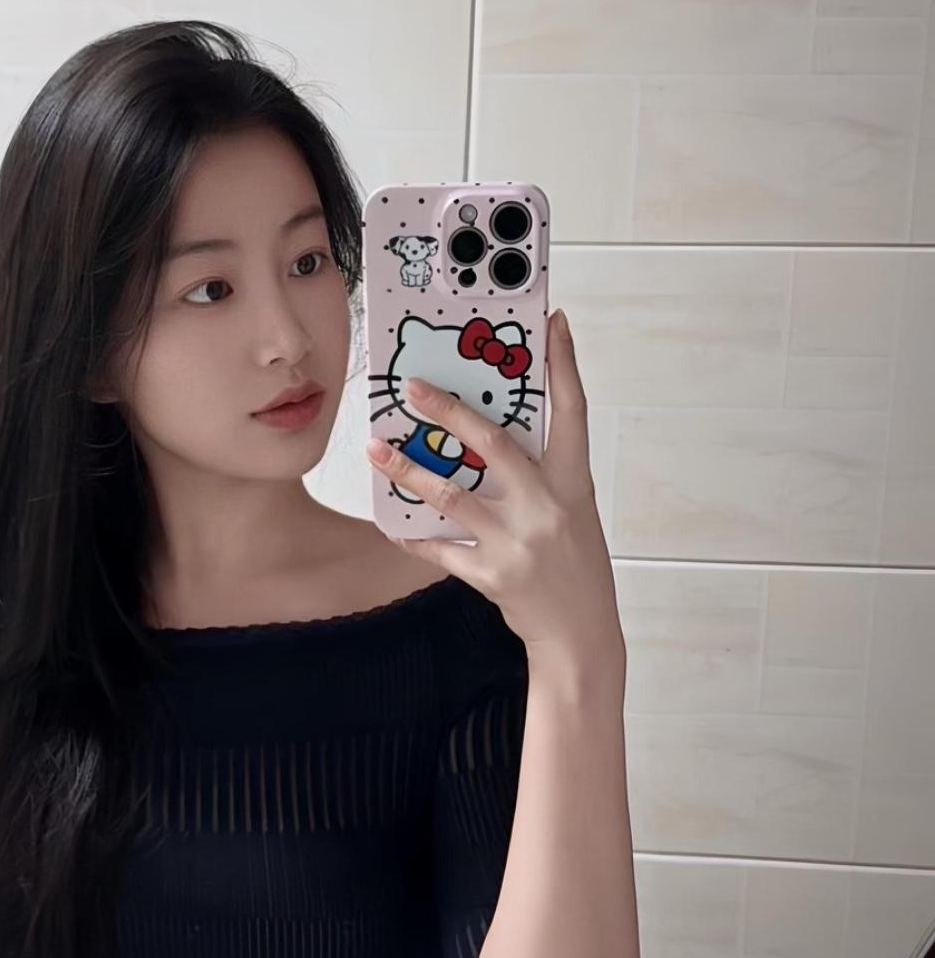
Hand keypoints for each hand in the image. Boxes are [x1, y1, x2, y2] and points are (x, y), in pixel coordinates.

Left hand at [365, 308, 625, 688]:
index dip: (565, 365)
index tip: (552, 323)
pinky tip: (390, 519)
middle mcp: (548, 508)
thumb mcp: (572, 511)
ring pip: (452, 496)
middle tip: (413, 387)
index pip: (573, 412)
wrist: (580, 634)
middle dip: (450, 410)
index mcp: (574, 484)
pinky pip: (440, 548)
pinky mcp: (493, 575)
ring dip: (409, 470)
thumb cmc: (574, 565)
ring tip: (376, 450)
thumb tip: (490, 433)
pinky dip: (412, 534)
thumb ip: (541, 475)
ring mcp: (519, 542)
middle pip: (495, 444)